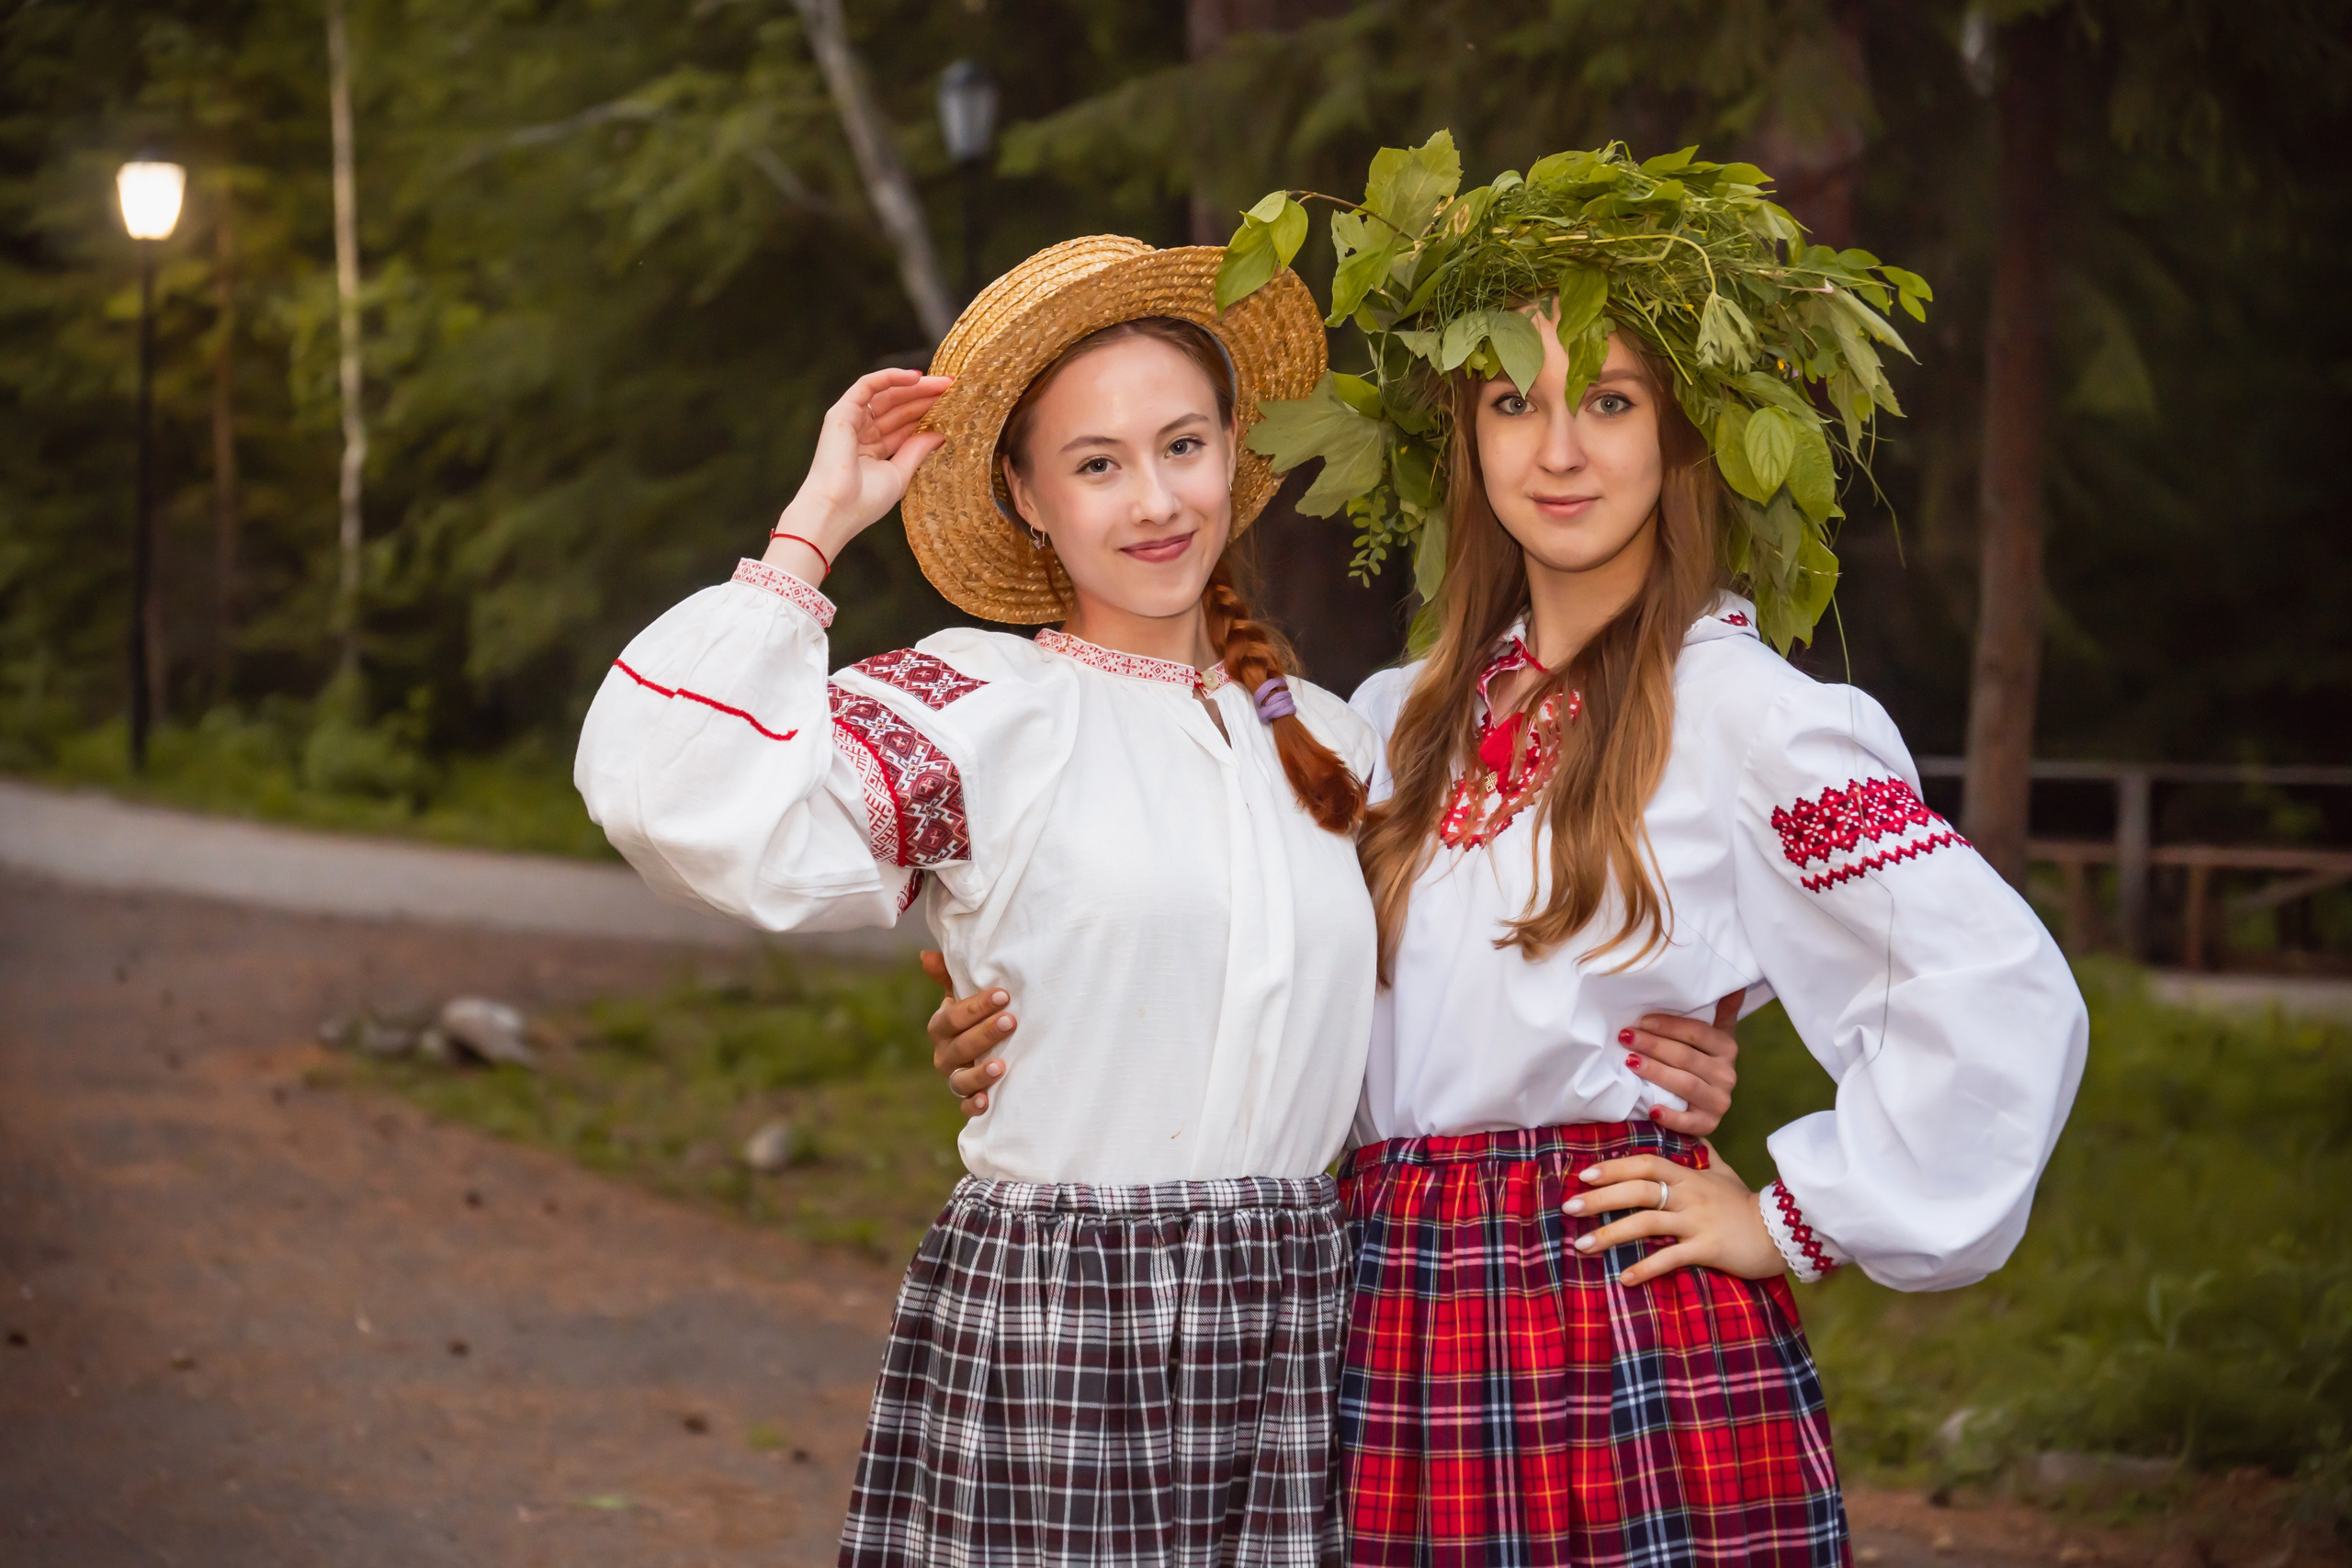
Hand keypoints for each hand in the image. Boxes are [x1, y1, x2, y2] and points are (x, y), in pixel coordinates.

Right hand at [768, 369, 952, 579]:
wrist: (836, 509)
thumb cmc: (865, 501)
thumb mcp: (900, 474)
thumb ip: (917, 450)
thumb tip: (940, 434)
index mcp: (874, 449)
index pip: (905, 425)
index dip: (928, 414)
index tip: (955, 407)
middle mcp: (863, 433)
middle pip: (899, 408)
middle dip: (926, 397)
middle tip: (954, 388)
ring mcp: (852, 421)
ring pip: (888, 395)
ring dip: (916, 387)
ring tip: (945, 383)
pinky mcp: (842, 411)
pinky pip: (868, 385)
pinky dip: (890, 377)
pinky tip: (917, 377)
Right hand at [920, 951, 1013, 1117]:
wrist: (989, 1049)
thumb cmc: (977, 1016)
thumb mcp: (963, 995)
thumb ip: (949, 976)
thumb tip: (926, 955)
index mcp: (942, 1027)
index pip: (952, 1017)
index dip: (975, 1007)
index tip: (1003, 995)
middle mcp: (944, 1054)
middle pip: (959, 1047)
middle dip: (985, 1034)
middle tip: (1010, 1021)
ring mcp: (955, 1078)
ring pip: (960, 1080)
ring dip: (978, 1074)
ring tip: (1000, 1066)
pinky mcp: (968, 1100)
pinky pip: (966, 1108)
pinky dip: (974, 1106)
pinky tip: (987, 1102)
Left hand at [1561, 1140, 1784, 1288]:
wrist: (1784, 1231)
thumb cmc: (1747, 1203)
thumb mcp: (1725, 1173)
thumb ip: (1705, 1155)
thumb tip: (1694, 1135)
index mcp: (1688, 1176)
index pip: (1644, 1164)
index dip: (1613, 1168)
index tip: (1584, 1175)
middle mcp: (1688, 1195)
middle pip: (1636, 1190)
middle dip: (1599, 1199)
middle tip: (1568, 1209)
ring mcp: (1697, 1221)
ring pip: (1646, 1223)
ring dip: (1610, 1235)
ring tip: (1581, 1246)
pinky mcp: (1708, 1247)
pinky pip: (1671, 1257)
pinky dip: (1646, 1268)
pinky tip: (1624, 1279)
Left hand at [1621, 989, 1742, 1135]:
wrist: (1704, 1106)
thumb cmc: (1700, 1062)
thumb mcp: (1713, 1036)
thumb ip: (1721, 1011)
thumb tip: (1735, 983)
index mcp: (1727, 1048)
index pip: (1697, 1032)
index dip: (1668, 1025)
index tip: (1641, 1020)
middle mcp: (1727, 1075)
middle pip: (1686, 1057)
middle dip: (1653, 1045)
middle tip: (1625, 1037)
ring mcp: (1719, 1101)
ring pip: (1685, 1084)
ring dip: (1656, 1072)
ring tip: (1630, 1062)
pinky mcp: (1709, 1124)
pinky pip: (1689, 1122)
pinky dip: (1670, 1116)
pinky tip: (1652, 1107)